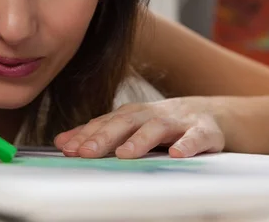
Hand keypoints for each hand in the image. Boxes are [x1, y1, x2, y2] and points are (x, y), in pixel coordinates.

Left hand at [54, 98, 224, 158]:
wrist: (207, 113)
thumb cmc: (160, 122)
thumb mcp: (128, 125)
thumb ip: (97, 134)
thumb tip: (61, 142)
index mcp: (131, 114)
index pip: (104, 123)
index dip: (86, 135)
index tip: (68, 148)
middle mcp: (150, 114)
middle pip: (125, 123)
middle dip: (104, 136)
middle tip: (86, 152)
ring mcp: (176, 121)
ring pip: (156, 128)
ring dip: (139, 140)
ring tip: (124, 154)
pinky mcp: (203, 130)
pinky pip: (195, 137)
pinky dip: (187, 144)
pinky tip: (177, 154)